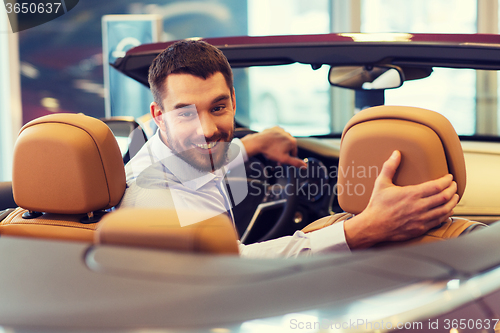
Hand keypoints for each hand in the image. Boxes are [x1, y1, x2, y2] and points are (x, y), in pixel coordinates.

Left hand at [241, 126, 306, 167]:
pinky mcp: (274, 128)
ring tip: (272, 151)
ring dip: (279, 146)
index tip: (282, 161)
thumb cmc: (271, 150)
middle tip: (276, 157)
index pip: (294, 153)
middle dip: (283, 152)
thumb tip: (305, 166)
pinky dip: (275, 140)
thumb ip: (296, 162)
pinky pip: (277, 136)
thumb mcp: (284, 159)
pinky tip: (270, 144)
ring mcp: (281, 130)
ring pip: (282, 141)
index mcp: (292, 141)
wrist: (258, 142)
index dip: (288, 159)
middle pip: (288, 147)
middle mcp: (288, 134)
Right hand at [344, 150, 458, 248]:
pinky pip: (439, 221)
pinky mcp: (420, 228)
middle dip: (452, 189)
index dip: (446, 181)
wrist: (373, 226)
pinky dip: (446, 214)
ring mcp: (421, 219)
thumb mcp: (381, 183)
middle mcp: (419, 207)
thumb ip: (390, 167)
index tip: (449, 177)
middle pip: (444, 197)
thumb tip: (396, 153)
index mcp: (411, 194)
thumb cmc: (377, 205)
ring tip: (454, 196)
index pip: (437, 186)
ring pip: (445, 209)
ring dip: (453, 202)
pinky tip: (447, 210)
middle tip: (453, 185)